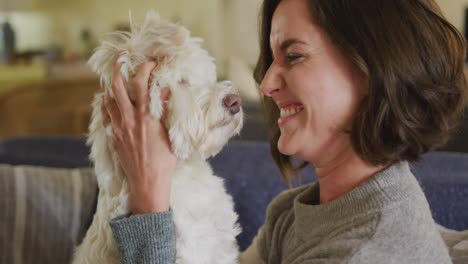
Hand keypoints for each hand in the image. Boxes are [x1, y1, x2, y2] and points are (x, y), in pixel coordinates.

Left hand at [101, 59, 175, 213]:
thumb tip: (165, 91)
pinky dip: (106, 104)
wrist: (147, 183)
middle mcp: (129, 119)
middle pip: (118, 87)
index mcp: (146, 117)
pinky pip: (105, 115)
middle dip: (119, 69)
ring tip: (116, 78)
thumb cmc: (164, 161)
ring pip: (108, 99)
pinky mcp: (113, 137)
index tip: (151, 63)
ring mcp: (118, 128)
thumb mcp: (169, 134)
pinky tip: (107, 100)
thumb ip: (164, 111)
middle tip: (122, 58)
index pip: (142, 84)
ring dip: (111, 86)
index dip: (145, 69)